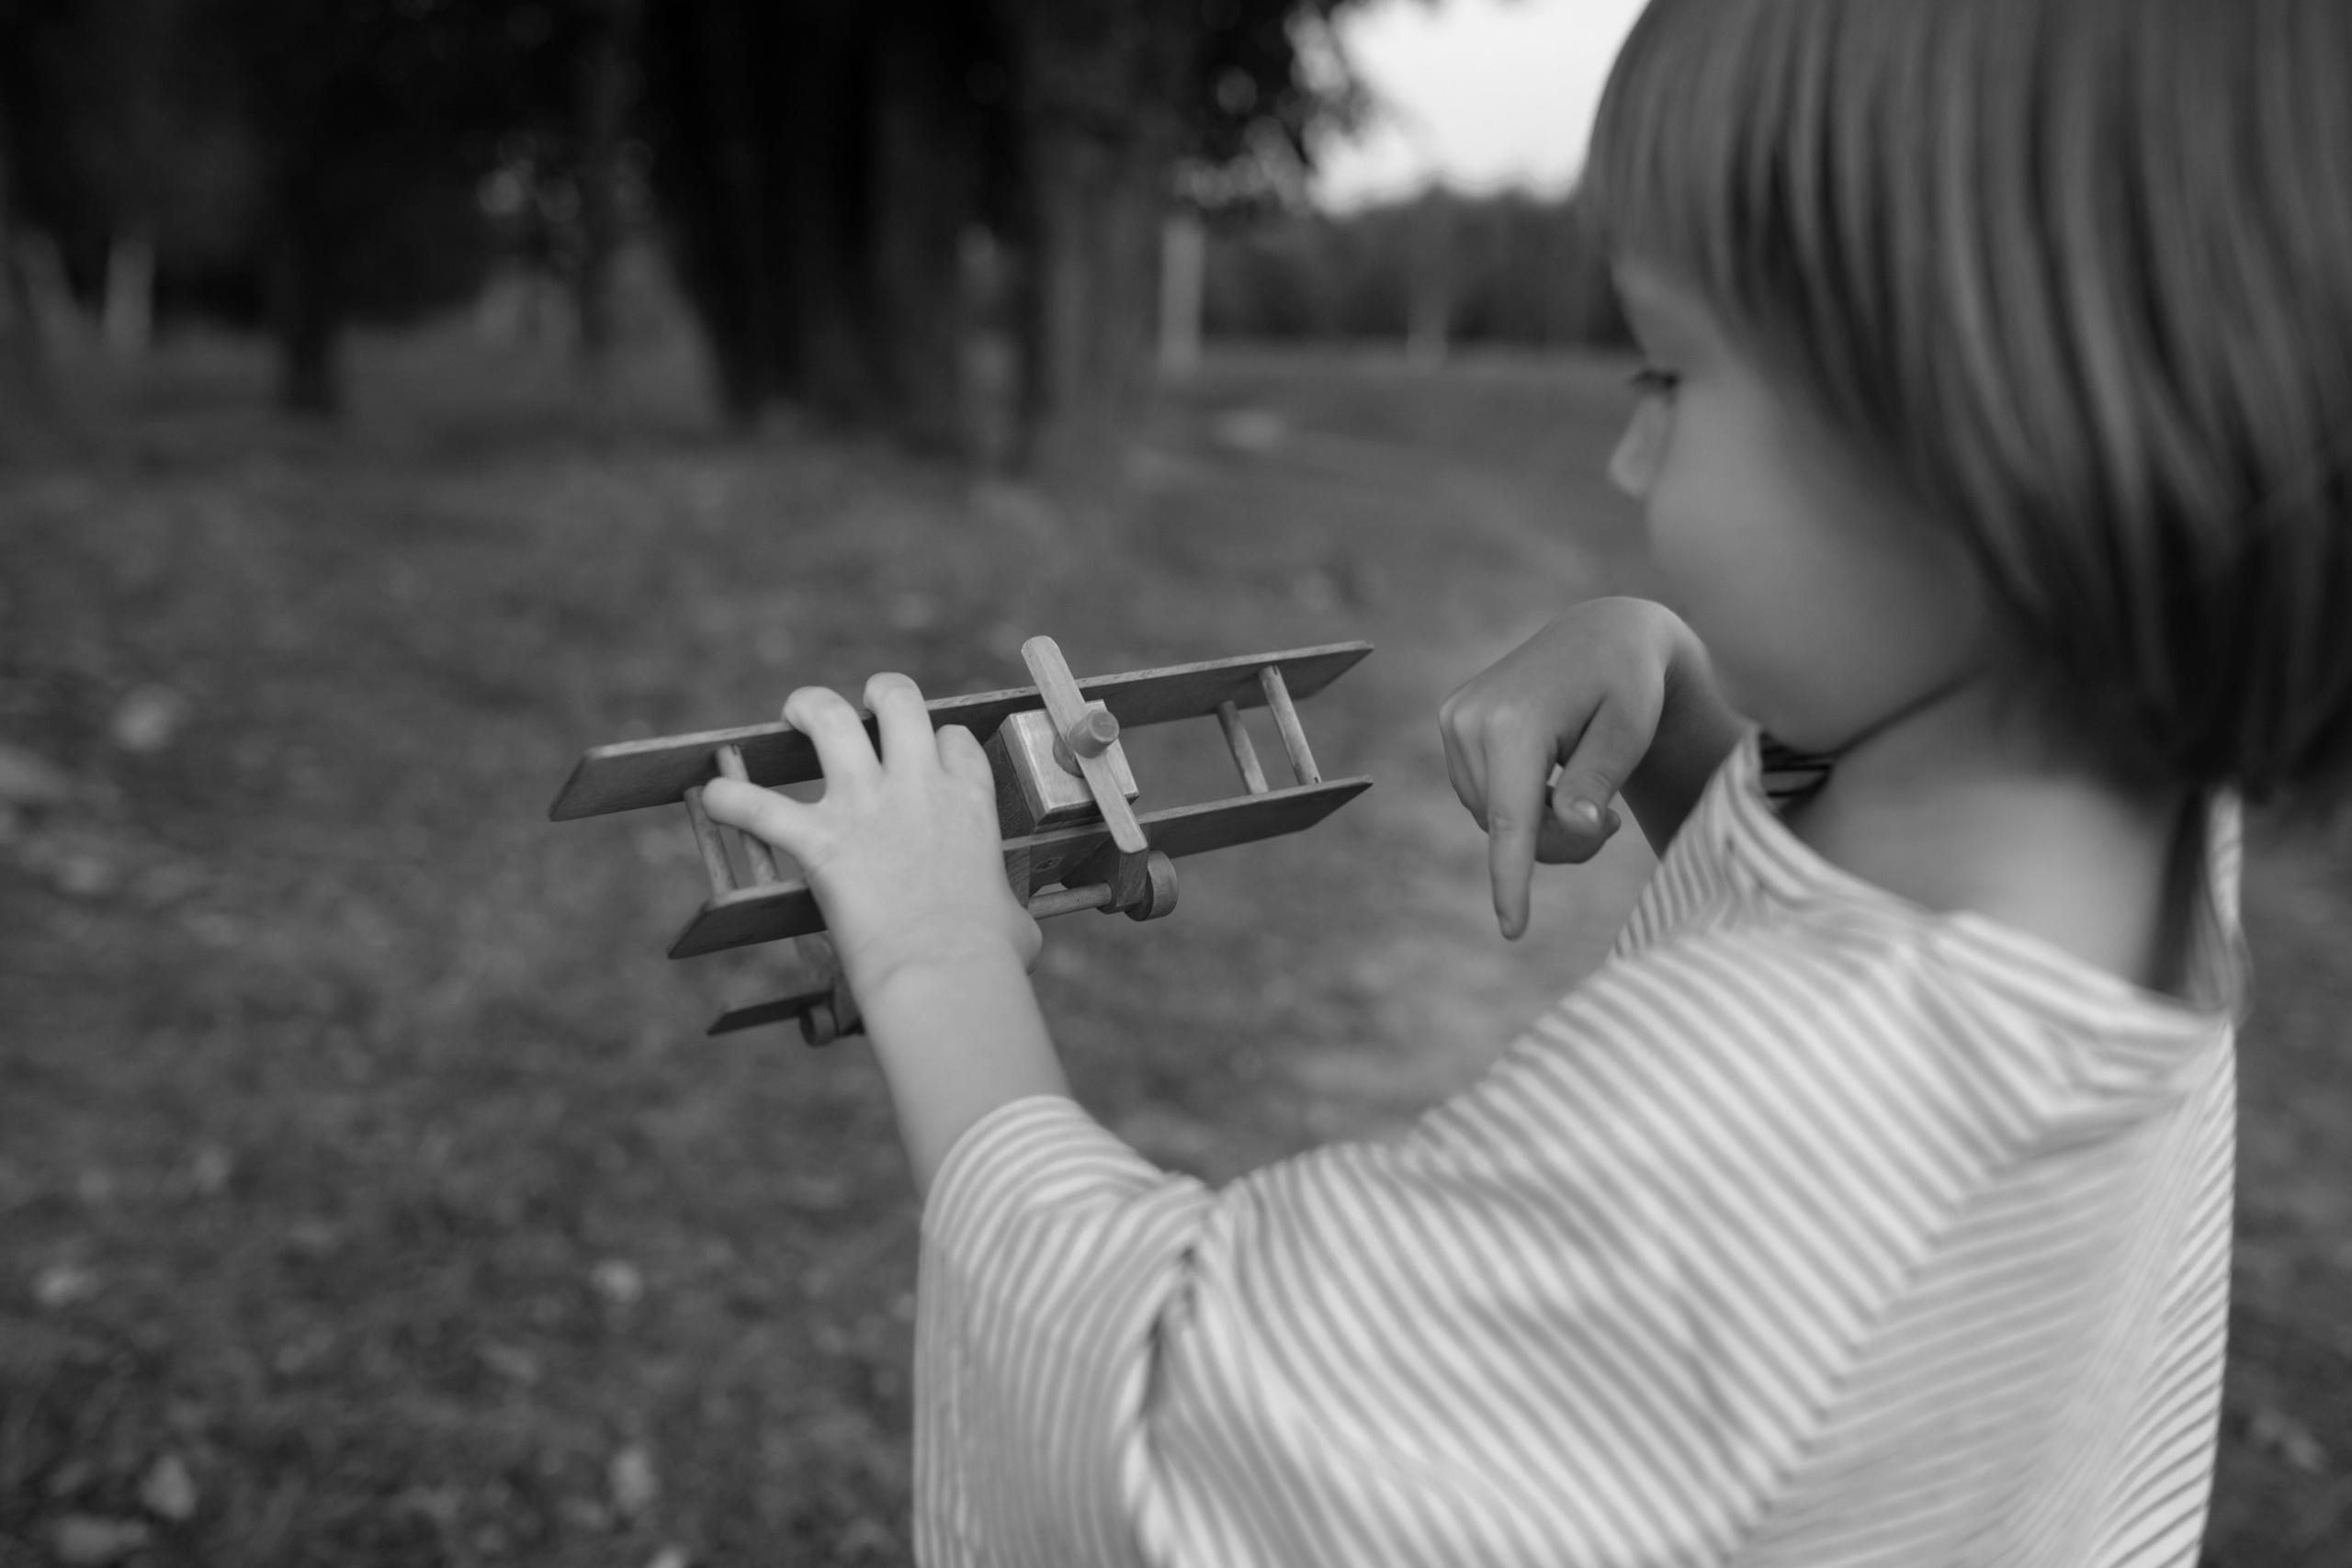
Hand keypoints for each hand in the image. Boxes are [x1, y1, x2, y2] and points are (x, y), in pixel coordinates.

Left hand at [700, 673, 1041, 997]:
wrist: (946, 972)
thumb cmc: (989, 956)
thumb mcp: (1016, 920)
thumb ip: (1007, 909)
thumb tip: (1014, 933)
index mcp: (969, 801)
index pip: (954, 741)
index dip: (940, 744)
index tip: (929, 760)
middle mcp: (917, 786)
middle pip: (898, 700)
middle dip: (878, 695)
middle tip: (859, 713)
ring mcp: (865, 806)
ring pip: (829, 718)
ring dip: (808, 707)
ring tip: (795, 713)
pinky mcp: (820, 840)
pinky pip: (759, 805)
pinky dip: (732, 800)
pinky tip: (715, 799)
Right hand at [1440, 597, 1739, 938]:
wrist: (1602, 633)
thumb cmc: (1629, 684)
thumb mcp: (1630, 731)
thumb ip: (1599, 781)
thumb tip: (1573, 828)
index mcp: (1514, 721)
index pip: (1511, 820)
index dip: (1512, 880)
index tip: (1513, 929)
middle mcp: (1469, 719)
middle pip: (1505, 827)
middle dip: (1557, 841)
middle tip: (1609, 823)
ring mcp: (1454, 719)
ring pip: (1491, 818)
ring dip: (1538, 825)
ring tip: (1588, 792)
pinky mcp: (1452, 723)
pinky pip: (1483, 796)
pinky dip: (1519, 805)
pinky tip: (1553, 775)